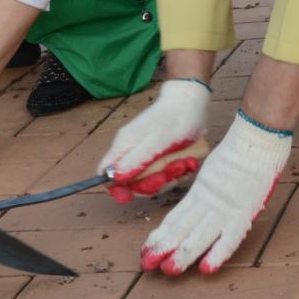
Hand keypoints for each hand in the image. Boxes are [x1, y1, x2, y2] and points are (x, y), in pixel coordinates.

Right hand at [98, 78, 209, 203]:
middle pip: (134, 182)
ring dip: (171, 176)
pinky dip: (180, 170)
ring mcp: (148, 154)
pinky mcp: (163, 157)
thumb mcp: (156, 141)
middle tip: (168, 174)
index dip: (115, 188)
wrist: (192, 102)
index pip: (106, 173)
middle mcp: (133, 151)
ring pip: (154, 180)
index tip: (128, 197)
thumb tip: (115, 179)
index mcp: (124, 146)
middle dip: (153, 183)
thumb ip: (136, 160)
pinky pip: (168, 174)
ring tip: (184, 162)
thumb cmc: (174, 118)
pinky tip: (189, 161)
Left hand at [141, 112, 290, 274]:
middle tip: (146, 265)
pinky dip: (219, 253)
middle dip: (163, 248)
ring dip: (183, 255)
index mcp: (200, 193)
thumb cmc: (241, 149)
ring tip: (168, 270)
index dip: (160, 236)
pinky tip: (206, 268)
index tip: (146, 250)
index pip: (175, 218)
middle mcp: (208, 203)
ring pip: (199, 235)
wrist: (257, 137)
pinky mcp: (244, 211)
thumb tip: (197, 204)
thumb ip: (206, 189)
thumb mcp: (214, 170)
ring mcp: (225, 208)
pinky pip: (231, 237)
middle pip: (181, 229)